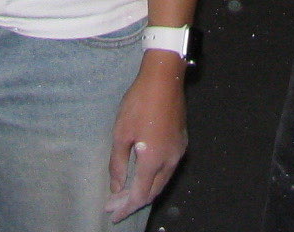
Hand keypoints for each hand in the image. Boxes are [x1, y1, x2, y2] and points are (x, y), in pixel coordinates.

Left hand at [106, 52, 185, 220]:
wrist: (164, 78)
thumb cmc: (139, 104)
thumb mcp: (121, 133)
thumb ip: (117, 163)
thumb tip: (116, 187)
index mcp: (153, 160)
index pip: (139, 194)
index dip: (125, 207)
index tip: (112, 214)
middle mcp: (170, 160)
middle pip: (153, 191)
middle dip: (134, 202)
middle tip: (116, 205)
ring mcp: (178, 151)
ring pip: (162, 181)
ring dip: (145, 190)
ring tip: (127, 194)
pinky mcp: (181, 142)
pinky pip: (168, 168)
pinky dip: (154, 177)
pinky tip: (143, 174)